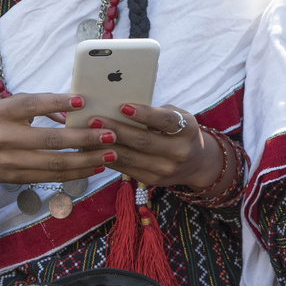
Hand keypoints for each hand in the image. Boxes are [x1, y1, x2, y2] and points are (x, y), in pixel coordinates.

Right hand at [0, 94, 109, 209]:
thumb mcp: (7, 107)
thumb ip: (38, 104)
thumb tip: (75, 109)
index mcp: (0, 113)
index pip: (32, 105)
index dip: (58, 103)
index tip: (83, 100)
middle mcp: (3, 138)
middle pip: (50, 139)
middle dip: (84, 138)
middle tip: (110, 134)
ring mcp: (9, 161)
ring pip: (55, 163)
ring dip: (87, 159)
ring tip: (111, 153)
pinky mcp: (16, 178)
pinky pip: (52, 177)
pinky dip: (77, 172)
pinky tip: (96, 167)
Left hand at [88, 103, 221, 189]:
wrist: (197, 163)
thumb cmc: (180, 132)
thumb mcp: (178, 118)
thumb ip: (155, 114)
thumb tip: (119, 108)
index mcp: (188, 130)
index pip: (165, 121)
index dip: (144, 114)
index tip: (122, 106)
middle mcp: (180, 151)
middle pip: (143, 141)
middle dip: (116, 129)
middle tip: (94, 119)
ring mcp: (166, 169)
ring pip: (130, 157)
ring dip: (106, 146)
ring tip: (88, 134)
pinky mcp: (153, 180)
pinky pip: (126, 168)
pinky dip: (108, 158)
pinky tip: (95, 149)